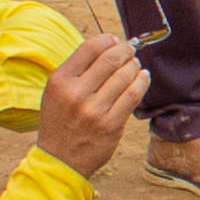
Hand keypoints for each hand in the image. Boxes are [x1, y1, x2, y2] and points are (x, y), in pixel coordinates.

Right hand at [32, 34, 150, 180]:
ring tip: (135, 65)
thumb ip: (77, 69)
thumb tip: (109, 46)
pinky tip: (142, 77)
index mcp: (60, 81)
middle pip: (111, 59)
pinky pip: (133, 95)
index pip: (90, 48)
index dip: (108, 39)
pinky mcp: (111, 125)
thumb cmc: (60, 121)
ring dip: (134, 66)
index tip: (115, 40)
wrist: (60, 159)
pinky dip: (142, 82)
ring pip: (125, 76)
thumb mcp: (56, 91)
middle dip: (126, 50)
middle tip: (130, 50)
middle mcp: (76, 94)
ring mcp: (94, 111)